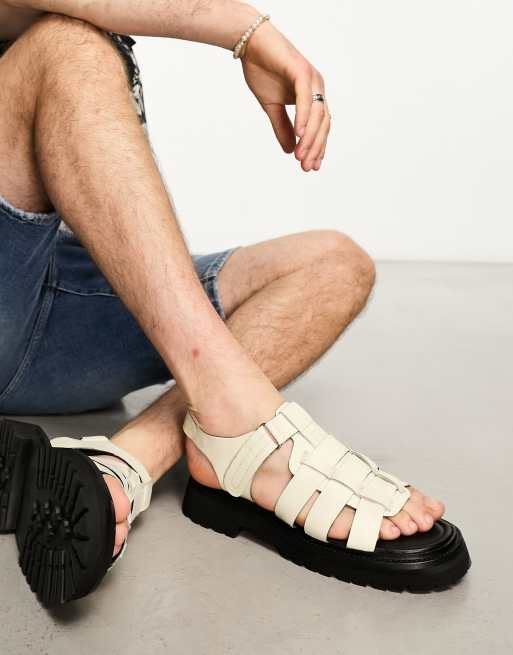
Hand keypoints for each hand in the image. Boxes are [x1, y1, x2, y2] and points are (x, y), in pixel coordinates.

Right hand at [241, 22, 330, 171]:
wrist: (250, 44)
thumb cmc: (262, 70)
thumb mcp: (272, 107)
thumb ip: (282, 127)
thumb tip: (290, 150)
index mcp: (312, 96)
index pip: (320, 127)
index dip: (317, 148)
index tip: (311, 167)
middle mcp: (316, 88)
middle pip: (323, 124)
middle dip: (315, 147)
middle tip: (306, 167)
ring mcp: (311, 79)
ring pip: (317, 114)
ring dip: (310, 137)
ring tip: (301, 156)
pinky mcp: (301, 71)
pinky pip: (306, 98)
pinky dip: (304, 117)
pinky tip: (299, 133)